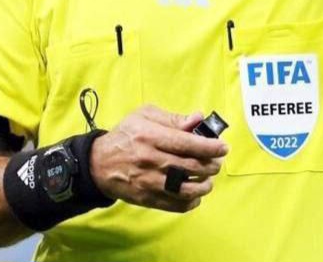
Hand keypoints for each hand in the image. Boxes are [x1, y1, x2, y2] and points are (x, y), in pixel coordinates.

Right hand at [89, 105, 228, 212]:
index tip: (223, 147)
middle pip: (191, 167)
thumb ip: (173, 118)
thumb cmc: (126, 135)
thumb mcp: (145, 116)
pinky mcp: (147, 199)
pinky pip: (176, 205)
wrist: (99, 164)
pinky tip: (195, 194)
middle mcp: (150, 160)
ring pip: (186, 189)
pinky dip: (191, 202)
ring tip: (208, 178)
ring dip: (204, 185)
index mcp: (150, 136)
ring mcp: (149, 182)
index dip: (210, 146)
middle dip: (211, 165)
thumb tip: (197, 119)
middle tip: (217, 162)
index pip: (187, 143)